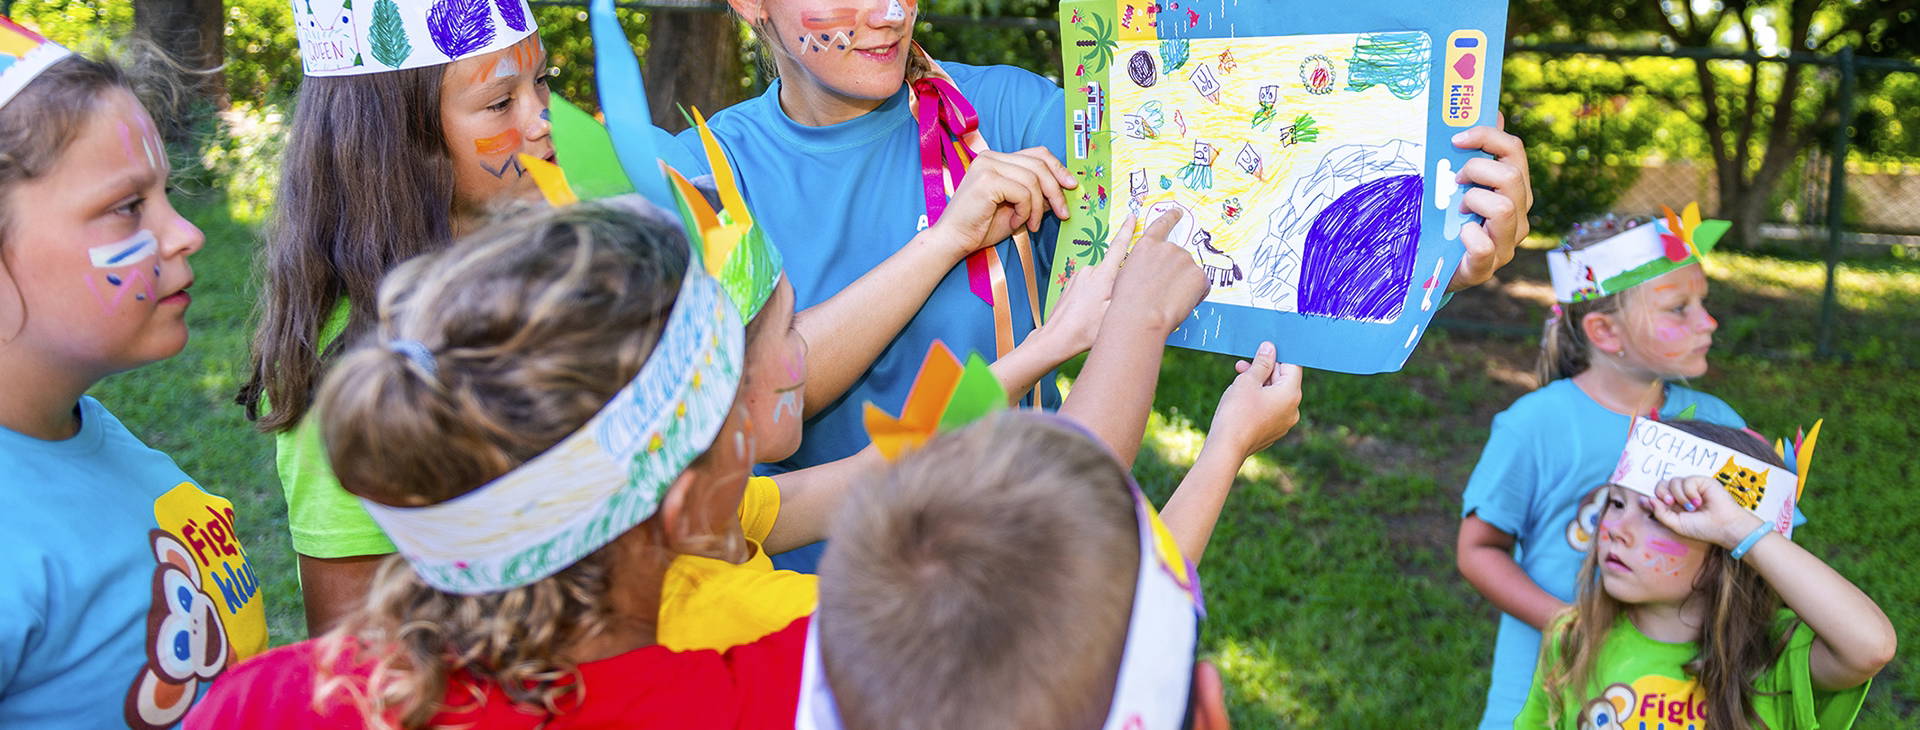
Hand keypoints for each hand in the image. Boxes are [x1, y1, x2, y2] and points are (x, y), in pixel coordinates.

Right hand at [926, 147, 1078, 260]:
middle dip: (1056, 191)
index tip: (1072, 186)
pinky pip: (1023, 193)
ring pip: (1033, 180)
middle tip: (1064, 214)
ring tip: (1031, 225)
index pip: (1037, 154)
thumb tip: (1065, 189)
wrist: (954, 241)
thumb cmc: (982, 227)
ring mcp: (987, 165)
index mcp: (997, 159)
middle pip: (1039, 164)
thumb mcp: (1018, 208)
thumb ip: (1038, 195)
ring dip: (1038, 207)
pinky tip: (1016, 222)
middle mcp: (991, 157)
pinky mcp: (987, 180)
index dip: (1058, 168)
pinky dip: (1025, 211)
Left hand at [1034, 214, 1129, 356]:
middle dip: (1118, 283)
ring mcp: (1077, 277)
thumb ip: (1127, 292)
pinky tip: (1090, 312)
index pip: (1119, 246)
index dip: (1127, 230)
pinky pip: (1089, 285)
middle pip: (1112, 269)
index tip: (1132, 216)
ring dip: (1105, 292)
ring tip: (1099, 313)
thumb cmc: (1085, 330)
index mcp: (1102, 275)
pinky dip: (1093, 296)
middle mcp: (1089, 271)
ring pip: (1100, 279)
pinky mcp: (1070, 285)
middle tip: (1115, 304)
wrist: (1055, 338)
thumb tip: (1138, 280)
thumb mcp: (1114, 313)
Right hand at [1110, 209, 1207, 333]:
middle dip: (1177, 275)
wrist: (1139, 317)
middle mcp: (1168, 248)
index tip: (1177, 212)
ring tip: (1168, 301)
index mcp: (1147, 246)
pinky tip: (1179, 304)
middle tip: (1164, 294)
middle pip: (1180, 259)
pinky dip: (1195, 297)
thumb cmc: (1127, 302)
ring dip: (1185, 287)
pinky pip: (1202, 287)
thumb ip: (1144, 265)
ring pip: (1190, 275)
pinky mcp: (1199, 275)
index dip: (1171, 217)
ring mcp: (1186, 260)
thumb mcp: (1127, 274)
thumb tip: (1155, 273)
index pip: (1162, 224)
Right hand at [1209, 342, 1303, 458]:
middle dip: (1264, 369)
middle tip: (1243, 364)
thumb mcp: (1247, 380)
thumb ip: (1261, 363)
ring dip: (1259, 384)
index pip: (1292, 365)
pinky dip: (1259, 400)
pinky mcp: (1273, 431)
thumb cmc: (1237, 412)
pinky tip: (1241, 398)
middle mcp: (1293, 409)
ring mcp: (1284, 423)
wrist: (1227, 448)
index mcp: (1291, 394)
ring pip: (1275, 395)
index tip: (1263, 349)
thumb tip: (1270, 348)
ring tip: (1238, 379)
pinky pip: (1270, 409)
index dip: (1278, 354)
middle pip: (1283, 380)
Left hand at [1448, 113, 1532, 291]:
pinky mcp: (1487, 267)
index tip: (1456, 138)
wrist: (1434, 269)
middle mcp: (1518, 215)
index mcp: (1514, 190)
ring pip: (1503, 208)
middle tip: (1454, 180)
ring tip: (1456, 210)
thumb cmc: (1448, 221)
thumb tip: (1493, 113)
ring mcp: (1506, 244)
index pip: (1514, 150)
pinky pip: (1485, 245)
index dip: (1487, 137)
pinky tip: (1458, 236)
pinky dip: (1468, 237)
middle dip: (1476, 170)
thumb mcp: (1459, 184)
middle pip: (1511, 176)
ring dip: (1473, 201)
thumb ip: (1475, 154)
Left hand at [1648, 476, 1765, 547]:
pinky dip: (1690, 492)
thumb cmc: (1703, 528)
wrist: (1724, 526)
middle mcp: (1681, 495)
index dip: (1650, 497)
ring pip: (1673, 482)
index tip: (1643, 501)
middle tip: (1671, 503)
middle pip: (1661, 485)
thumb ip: (1661, 513)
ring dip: (1679, 496)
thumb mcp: (1677, 525)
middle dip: (1662, 493)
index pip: (1657, 496)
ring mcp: (1691, 488)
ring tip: (1692, 507)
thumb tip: (1648, 499)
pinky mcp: (1701, 481)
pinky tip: (1699, 501)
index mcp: (1674, 506)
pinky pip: (1686, 480)